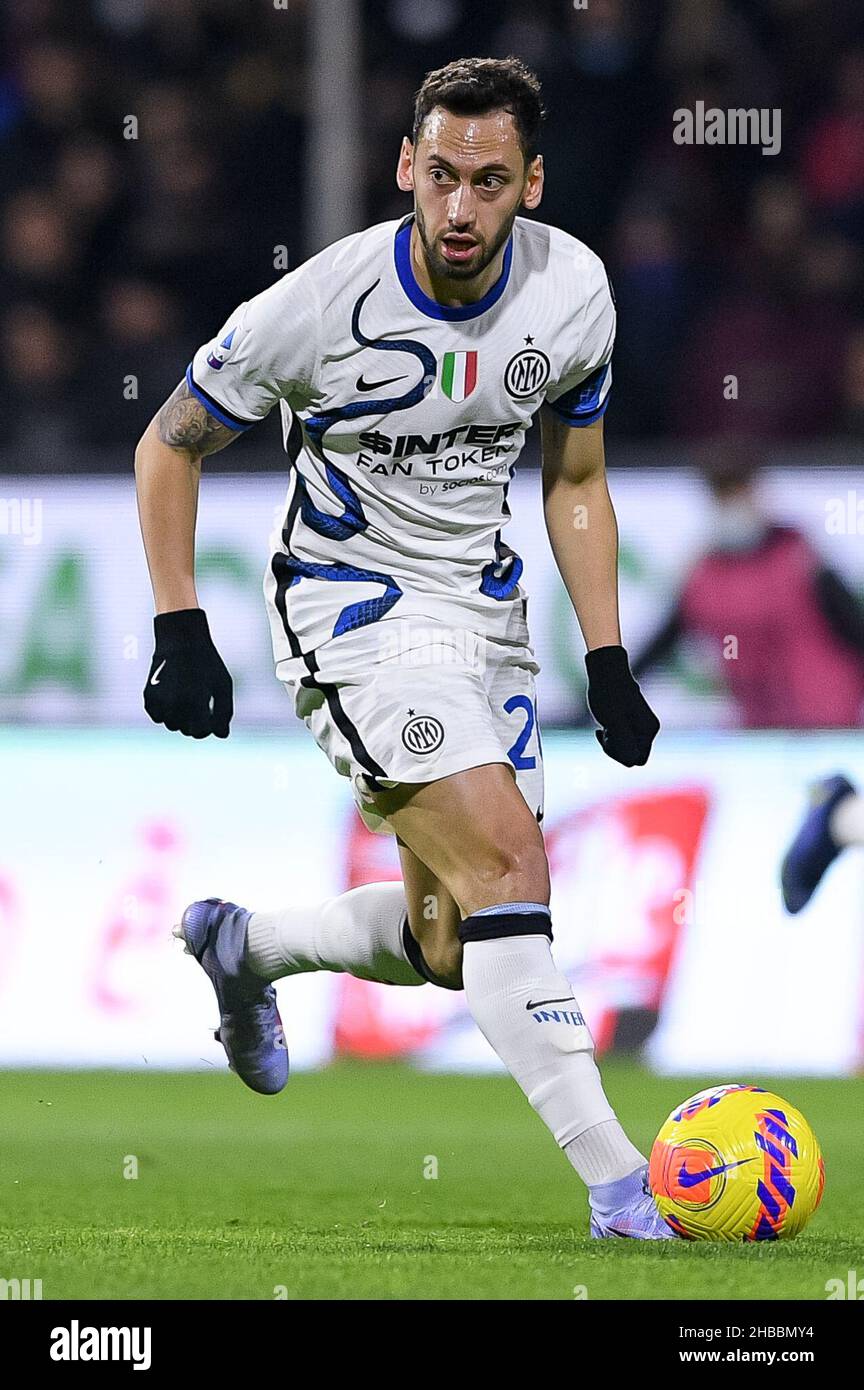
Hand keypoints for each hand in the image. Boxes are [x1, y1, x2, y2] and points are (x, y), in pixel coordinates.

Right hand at [144, 608, 232, 737]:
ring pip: (171, 725)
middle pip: (186, 730)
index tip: (211, 716)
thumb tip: (221, 736)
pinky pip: (157, 717)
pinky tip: (173, 696)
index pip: (201, 732)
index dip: (208, 727)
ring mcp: (159, 700)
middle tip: (200, 703)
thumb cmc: (207, 663)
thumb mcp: (223, 685)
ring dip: (180, 718)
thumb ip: (224, 713)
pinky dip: (165, 712)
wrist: (180, 640)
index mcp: (195, 700)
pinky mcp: (148, 696)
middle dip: (195, 722)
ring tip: (188, 698)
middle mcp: (174, 703)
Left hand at [585, 645, 658, 766]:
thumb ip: (624, 743)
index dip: (619, 754)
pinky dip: (613, 736)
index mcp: (648, 730)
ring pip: (627, 748)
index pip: (636, 759)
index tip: (608, 736)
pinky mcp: (634, 721)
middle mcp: (649, 729)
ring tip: (604, 726)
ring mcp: (642, 726)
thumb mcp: (613, 722)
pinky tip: (604, 726)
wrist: (607, 671)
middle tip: (604, 731)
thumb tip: (633, 761)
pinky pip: (625, 739)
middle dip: (615, 749)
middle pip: (633, 755)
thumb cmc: (608, 694)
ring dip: (613, 742)